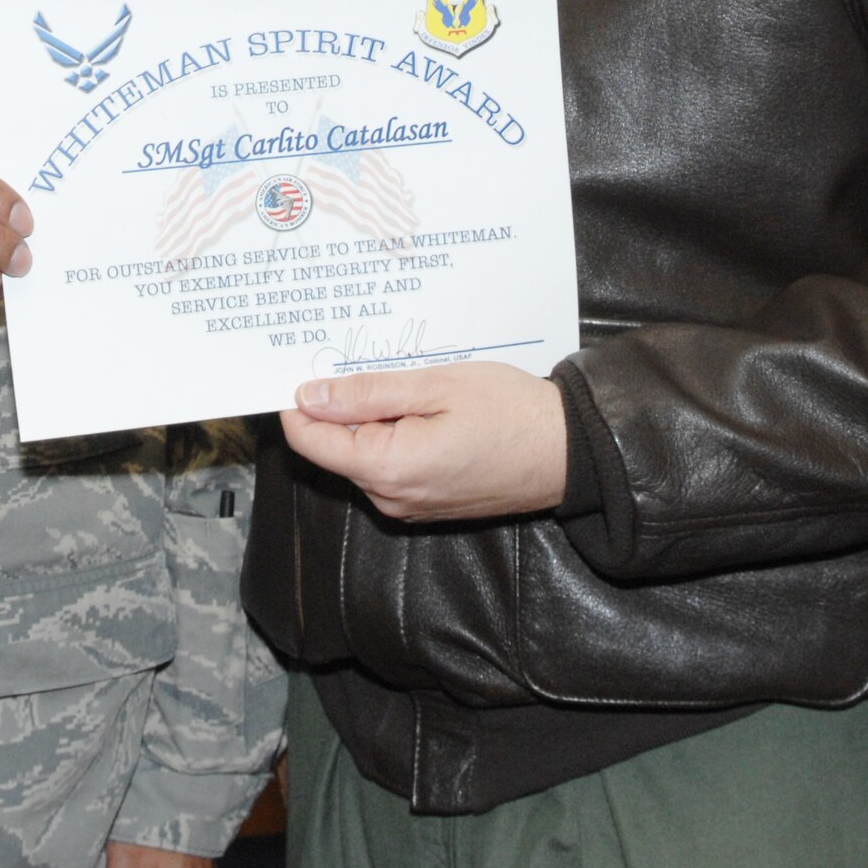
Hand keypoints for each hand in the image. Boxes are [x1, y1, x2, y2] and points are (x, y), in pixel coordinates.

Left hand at [281, 362, 567, 520]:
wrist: (568, 452)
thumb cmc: (509, 412)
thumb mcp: (434, 386)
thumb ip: (366, 393)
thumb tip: (308, 396)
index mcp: (386, 468)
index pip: (309, 439)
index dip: (299, 400)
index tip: (305, 364)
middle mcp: (390, 497)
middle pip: (335, 446)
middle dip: (343, 404)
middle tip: (373, 362)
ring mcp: (408, 506)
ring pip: (362, 455)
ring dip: (373, 418)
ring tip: (412, 383)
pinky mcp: (426, 503)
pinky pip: (390, 466)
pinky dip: (394, 435)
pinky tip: (424, 408)